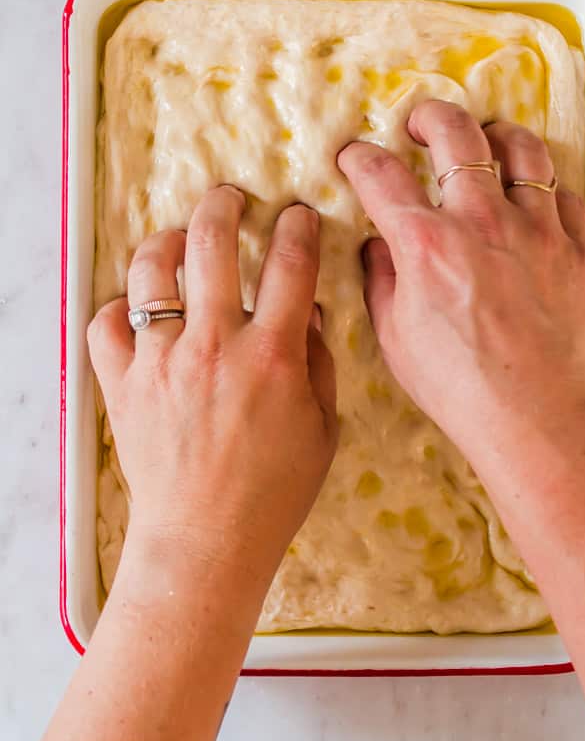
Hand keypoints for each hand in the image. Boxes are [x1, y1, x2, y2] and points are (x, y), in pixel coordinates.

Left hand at [88, 188, 337, 591]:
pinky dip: (118, 310)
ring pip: (149, 271)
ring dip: (165, 241)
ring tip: (176, 239)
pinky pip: (105, 326)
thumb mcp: (322, 430)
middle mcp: (213, 346)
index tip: (297, 214)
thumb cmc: (273, 493)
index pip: (290, 264)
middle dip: (223, 206)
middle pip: (211, 244)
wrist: (206, 541)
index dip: (297, 227)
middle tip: (228, 198)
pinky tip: (137, 311)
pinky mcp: (123, 386)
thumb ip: (319, 363)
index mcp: (271, 355)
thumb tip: (308, 313)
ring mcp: (161, 362)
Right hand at [338, 100, 584, 465]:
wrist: (533, 413)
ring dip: (496, 135)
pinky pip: (562, 193)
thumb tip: (377, 246)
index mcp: (427, 245)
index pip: (382, 176)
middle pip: (456, 134)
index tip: (356, 157)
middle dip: (429, 116)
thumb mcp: (395, 335)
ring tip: (486, 141)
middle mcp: (481, 222)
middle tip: (420, 124)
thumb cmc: (458, 385)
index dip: (360, 158)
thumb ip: (382, 279)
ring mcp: (535, 229)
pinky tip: (529, 199)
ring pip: (521, 148)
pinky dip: (542, 188)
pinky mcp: (575, 247)